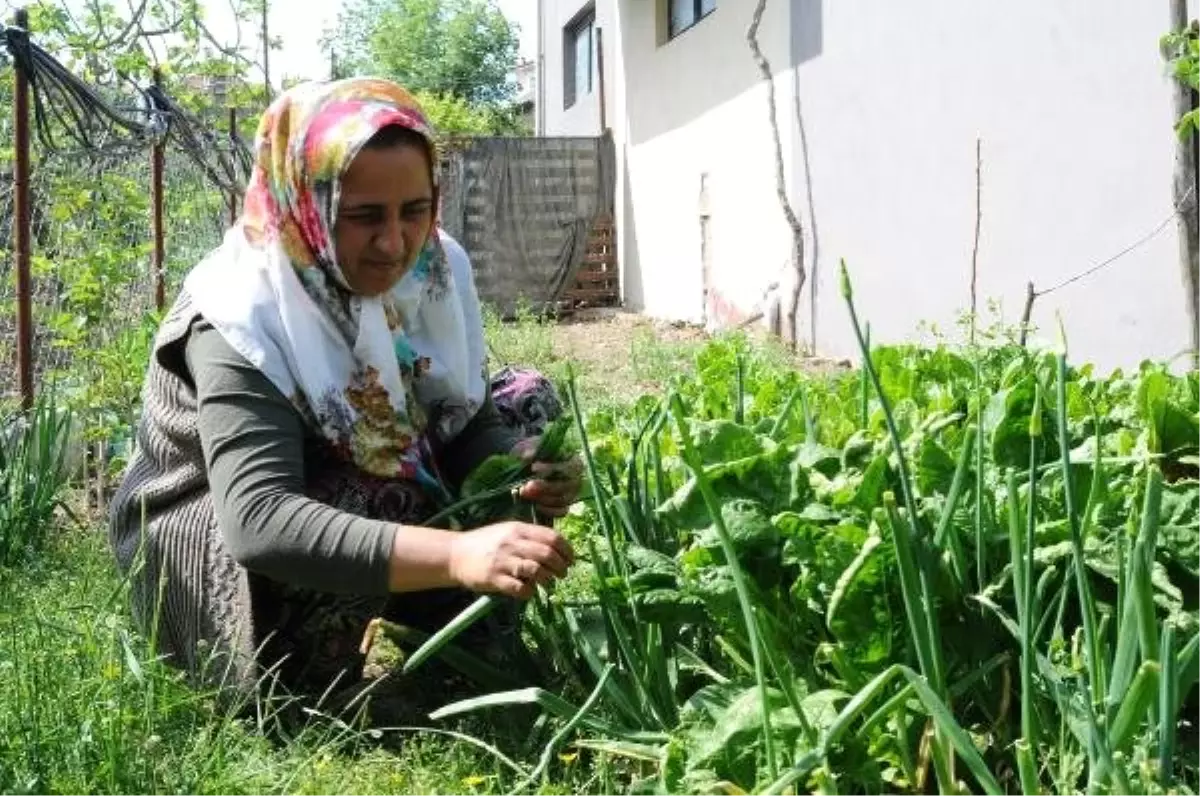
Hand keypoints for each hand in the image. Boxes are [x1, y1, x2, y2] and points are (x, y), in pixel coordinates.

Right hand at [448, 520, 575, 598]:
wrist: (455, 554)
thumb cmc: (485, 543)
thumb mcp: (507, 531)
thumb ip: (529, 536)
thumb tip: (557, 547)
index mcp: (518, 529)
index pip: (551, 537)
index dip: (566, 550)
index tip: (570, 559)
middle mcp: (512, 543)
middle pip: (547, 554)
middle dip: (560, 566)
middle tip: (562, 574)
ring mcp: (503, 561)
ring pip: (536, 571)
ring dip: (547, 579)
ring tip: (547, 583)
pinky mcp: (494, 579)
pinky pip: (520, 588)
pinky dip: (529, 592)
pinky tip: (529, 591)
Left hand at [510, 436, 583, 518]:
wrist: (525, 466)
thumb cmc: (531, 452)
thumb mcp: (529, 446)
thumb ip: (530, 449)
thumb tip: (527, 456)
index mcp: (573, 460)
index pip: (568, 466)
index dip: (551, 468)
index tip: (533, 467)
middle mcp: (576, 478)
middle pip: (566, 485)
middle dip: (545, 487)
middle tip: (526, 486)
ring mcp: (572, 493)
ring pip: (563, 499)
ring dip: (543, 498)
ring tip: (525, 494)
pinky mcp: (564, 505)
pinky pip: (561, 511)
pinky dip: (548, 510)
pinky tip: (534, 505)